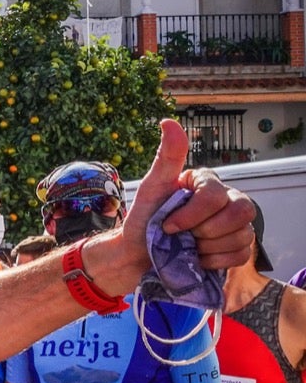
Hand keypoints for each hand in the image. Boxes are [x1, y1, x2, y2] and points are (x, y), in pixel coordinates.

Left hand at [94, 119, 255, 291]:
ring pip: (244, 235)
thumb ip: (166, 157)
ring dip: (209, 248)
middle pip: (241, 213)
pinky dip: (217, 261)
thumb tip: (168, 121)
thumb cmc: (144, 218)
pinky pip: (242, 255)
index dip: (190, 215)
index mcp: (208, 183)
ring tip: (189, 247)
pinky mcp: (236, 247)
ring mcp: (235, 224)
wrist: (139, 254)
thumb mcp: (151, 186)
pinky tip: (199, 258)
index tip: (166, 225)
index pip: (215, 196)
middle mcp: (228, 199)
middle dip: (205, 231)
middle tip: (182, 236)